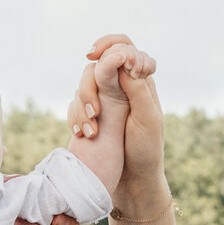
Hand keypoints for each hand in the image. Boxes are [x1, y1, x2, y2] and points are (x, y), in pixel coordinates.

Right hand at [70, 35, 165, 203]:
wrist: (132, 180)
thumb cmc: (146, 149)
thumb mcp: (148, 119)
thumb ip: (137, 88)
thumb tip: (123, 60)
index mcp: (141, 81)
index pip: (125, 47)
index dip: (109, 44)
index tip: (95, 56)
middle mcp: (121, 86)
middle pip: (97, 64)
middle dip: (90, 84)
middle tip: (94, 110)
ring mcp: (104, 100)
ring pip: (84, 84)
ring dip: (82, 103)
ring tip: (90, 129)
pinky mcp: (91, 115)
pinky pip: (75, 104)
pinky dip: (75, 116)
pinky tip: (83, 134)